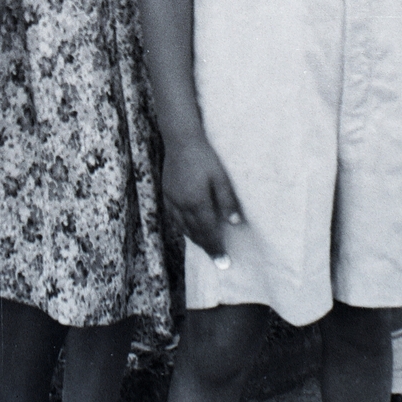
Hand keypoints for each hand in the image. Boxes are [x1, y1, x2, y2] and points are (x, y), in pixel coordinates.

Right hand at [163, 134, 244, 263]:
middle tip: (216, 260)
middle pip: (195, 232)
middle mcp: (182, 204)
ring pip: (182, 226)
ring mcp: (172, 199)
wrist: (181, 139)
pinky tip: (187, 229)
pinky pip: (173, 216)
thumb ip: (228, 201)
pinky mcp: (166, 192)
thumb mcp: (221, 177)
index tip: (223, 262)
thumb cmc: (205, 156)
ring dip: (194, 239)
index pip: (208, 231)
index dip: (216, 247)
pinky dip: (182, 227)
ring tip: (204, 247)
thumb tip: (235, 223)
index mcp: (197, 202)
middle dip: (206, 247)